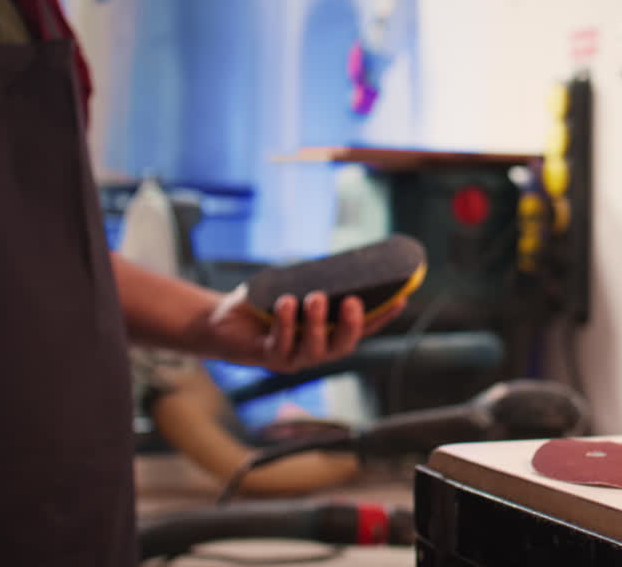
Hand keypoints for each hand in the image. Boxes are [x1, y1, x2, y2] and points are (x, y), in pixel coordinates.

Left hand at [197, 287, 404, 372]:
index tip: (401, 299)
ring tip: (316, 297)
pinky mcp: (267, 358)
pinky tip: (285, 302)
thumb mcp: (291, 286)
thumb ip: (311, 281)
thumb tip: (333, 263)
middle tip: (353, 301)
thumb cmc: (261, 304)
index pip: (362, 329)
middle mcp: (314, 351)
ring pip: (313, 348)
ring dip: (316, 323)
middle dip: (351, 325)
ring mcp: (292, 358)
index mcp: (326, 335)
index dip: (383, 318)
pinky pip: (280, 344)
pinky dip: (285, 321)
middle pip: (343, 346)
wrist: (220, 320)